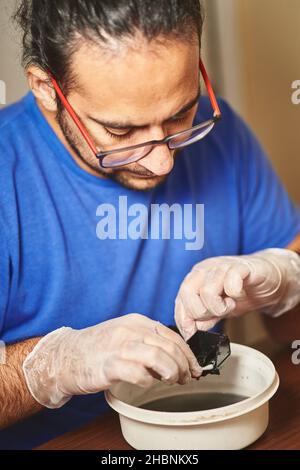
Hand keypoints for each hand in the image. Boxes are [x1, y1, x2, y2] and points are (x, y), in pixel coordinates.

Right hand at [23, 314, 201, 407]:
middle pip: (169, 347)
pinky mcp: (109, 365)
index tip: (195, 368)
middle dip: (184, 366)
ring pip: (158, 357)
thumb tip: (177, 358)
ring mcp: (119, 346)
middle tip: (186, 378)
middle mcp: (130, 330)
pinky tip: (147, 383)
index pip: (173, 336)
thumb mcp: (126, 334)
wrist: (67, 355)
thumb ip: (148, 341)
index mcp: (137, 322)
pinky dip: (148, 381)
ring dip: (171, 372)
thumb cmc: (99, 348)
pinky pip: (138, 373)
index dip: (188, 354)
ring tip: (172, 381)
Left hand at [175, 249, 299, 339]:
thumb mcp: (218, 308)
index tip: (194, 334)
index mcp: (195, 278)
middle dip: (202, 313)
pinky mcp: (242, 267)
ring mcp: (222, 266)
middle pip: (187, 294)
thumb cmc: (241, 291)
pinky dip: (234, 294)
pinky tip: (238, 295)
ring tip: (230, 305)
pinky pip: (230, 280)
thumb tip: (190, 333)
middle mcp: (204, 269)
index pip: (179, 301)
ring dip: (219, 307)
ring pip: (206, 291)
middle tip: (218, 314)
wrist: (269, 279)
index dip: (185, 321)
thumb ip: (204, 318)